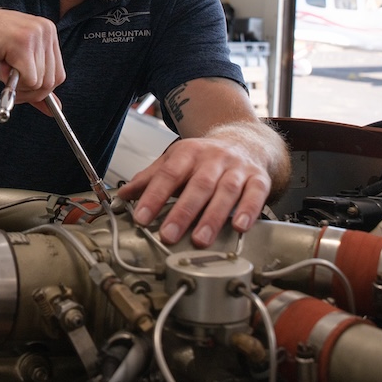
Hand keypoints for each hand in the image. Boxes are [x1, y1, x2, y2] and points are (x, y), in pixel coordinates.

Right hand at [0, 0, 64, 106]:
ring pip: (41, 83)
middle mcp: (46, 31)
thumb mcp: (11, 69)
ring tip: (1, 66)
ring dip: (17, 86)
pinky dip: (13, 83)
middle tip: (6, 79)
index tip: (16, 86)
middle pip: (53, 81)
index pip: (58, 75)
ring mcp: (36, 35)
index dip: (37, 89)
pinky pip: (30, 81)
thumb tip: (55, 110)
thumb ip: (33, 86)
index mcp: (47, 33)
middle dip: (28, 91)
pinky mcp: (23, 43)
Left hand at [116, 127, 274, 247]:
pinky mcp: (259, 179)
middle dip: (182, 212)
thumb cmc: (206, 157)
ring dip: (213, 217)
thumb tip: (122, 195)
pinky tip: (240, 227)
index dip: (154, 196)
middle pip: (198, 185)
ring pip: (226, 192)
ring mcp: (238, 168)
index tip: (141, 218)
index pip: (168, 174)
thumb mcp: (175, 161)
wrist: (245, 141)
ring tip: (200, 240)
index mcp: (188, 153)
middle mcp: (214, 159)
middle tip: (168, 236)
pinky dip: (249, 211)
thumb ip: (150, 179)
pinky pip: (256, 194)